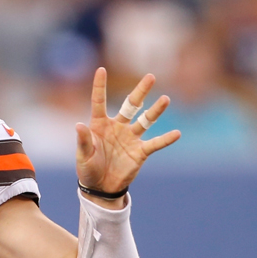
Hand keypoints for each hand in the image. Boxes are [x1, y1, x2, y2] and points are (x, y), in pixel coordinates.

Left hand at [76, 69, 179, 203]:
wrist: (101, 188)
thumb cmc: (88, 170)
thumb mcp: (83, 156)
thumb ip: (83, 141)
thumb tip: (79, 125)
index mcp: (99, 124)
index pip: (99, 101)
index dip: (99, 86)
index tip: (100, 69)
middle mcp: (117, 127)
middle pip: (131, 105)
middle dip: (141, 91)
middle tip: (151, 76)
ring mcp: (130, 138)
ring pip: (146, 120)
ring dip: (155, 111)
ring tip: (165, 99)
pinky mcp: (140, 151)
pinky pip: (155, 143)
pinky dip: (165, 139)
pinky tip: (177, 133)